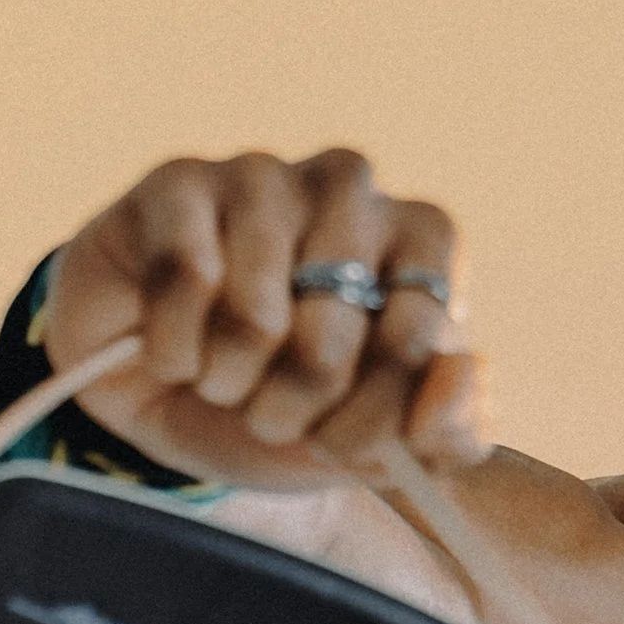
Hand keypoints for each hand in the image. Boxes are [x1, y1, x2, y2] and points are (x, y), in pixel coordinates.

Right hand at [39, 148, 492, 497]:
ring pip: (256, 317)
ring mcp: (264, 175)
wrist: (161, 397)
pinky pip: (184, 284)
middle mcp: (351, 188)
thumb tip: (462, 371)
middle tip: (269, 410)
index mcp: (421, 239)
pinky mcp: (181, 182)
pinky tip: (171, 348)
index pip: (416, 343)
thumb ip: (449, 435)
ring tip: (220, 374)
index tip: (337, 440)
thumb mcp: (372, 448)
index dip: (369, 419)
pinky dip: (173, 350)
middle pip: (332, 340)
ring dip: (228, 381)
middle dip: (292, 408)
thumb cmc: (280, 404)